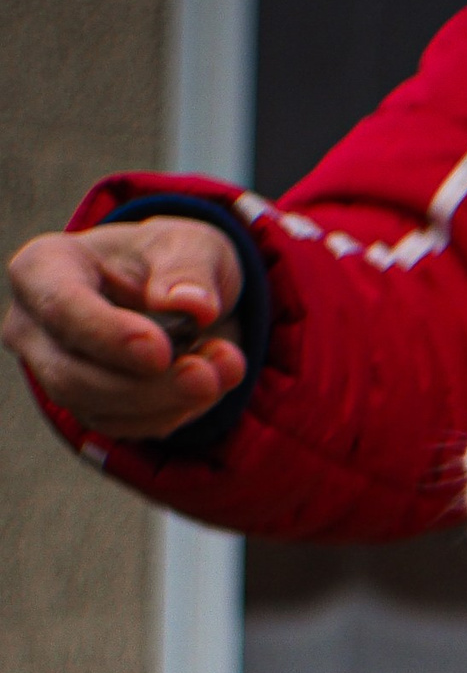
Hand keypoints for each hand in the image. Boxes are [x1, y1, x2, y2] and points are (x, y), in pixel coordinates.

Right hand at [4, 217, 247, 438]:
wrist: (181, 297)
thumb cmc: (171, 262)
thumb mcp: (192, 245)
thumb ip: (190, 268)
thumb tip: (193, 304)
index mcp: (45, 268)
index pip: (59, 307)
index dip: (108, 335)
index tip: (160, 350)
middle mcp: (35, 325)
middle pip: (73, 375)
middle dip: (148, 386)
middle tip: (209, 375)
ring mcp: (56, 370)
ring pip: (98, 409)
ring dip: (169, 402)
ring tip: (224, 371)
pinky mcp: (88, 405)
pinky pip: (125, 427)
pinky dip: (173, 414)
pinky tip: (210, 386)